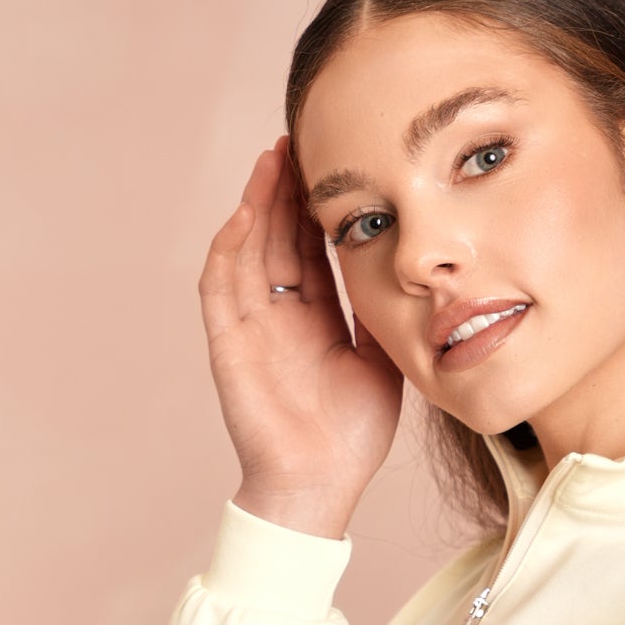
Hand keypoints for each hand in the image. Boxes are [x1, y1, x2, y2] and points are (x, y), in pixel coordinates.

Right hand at [200, 134, 403, 536]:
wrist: (322, 483)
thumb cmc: (352, 434)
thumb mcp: (383, 358)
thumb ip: (381, 312)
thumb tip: (403, 266)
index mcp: (314, 317)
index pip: (309, 246)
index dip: (315, 205)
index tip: (331, 161)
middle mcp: (278, 315)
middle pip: (274, 237)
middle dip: (283, 189)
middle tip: (297, 140)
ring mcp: (250, 327)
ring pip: (246, 250)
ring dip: (255, 204)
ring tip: (271, 159)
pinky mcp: (228, 345)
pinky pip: (221, 287)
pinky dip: (229, 249)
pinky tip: (246, 213)